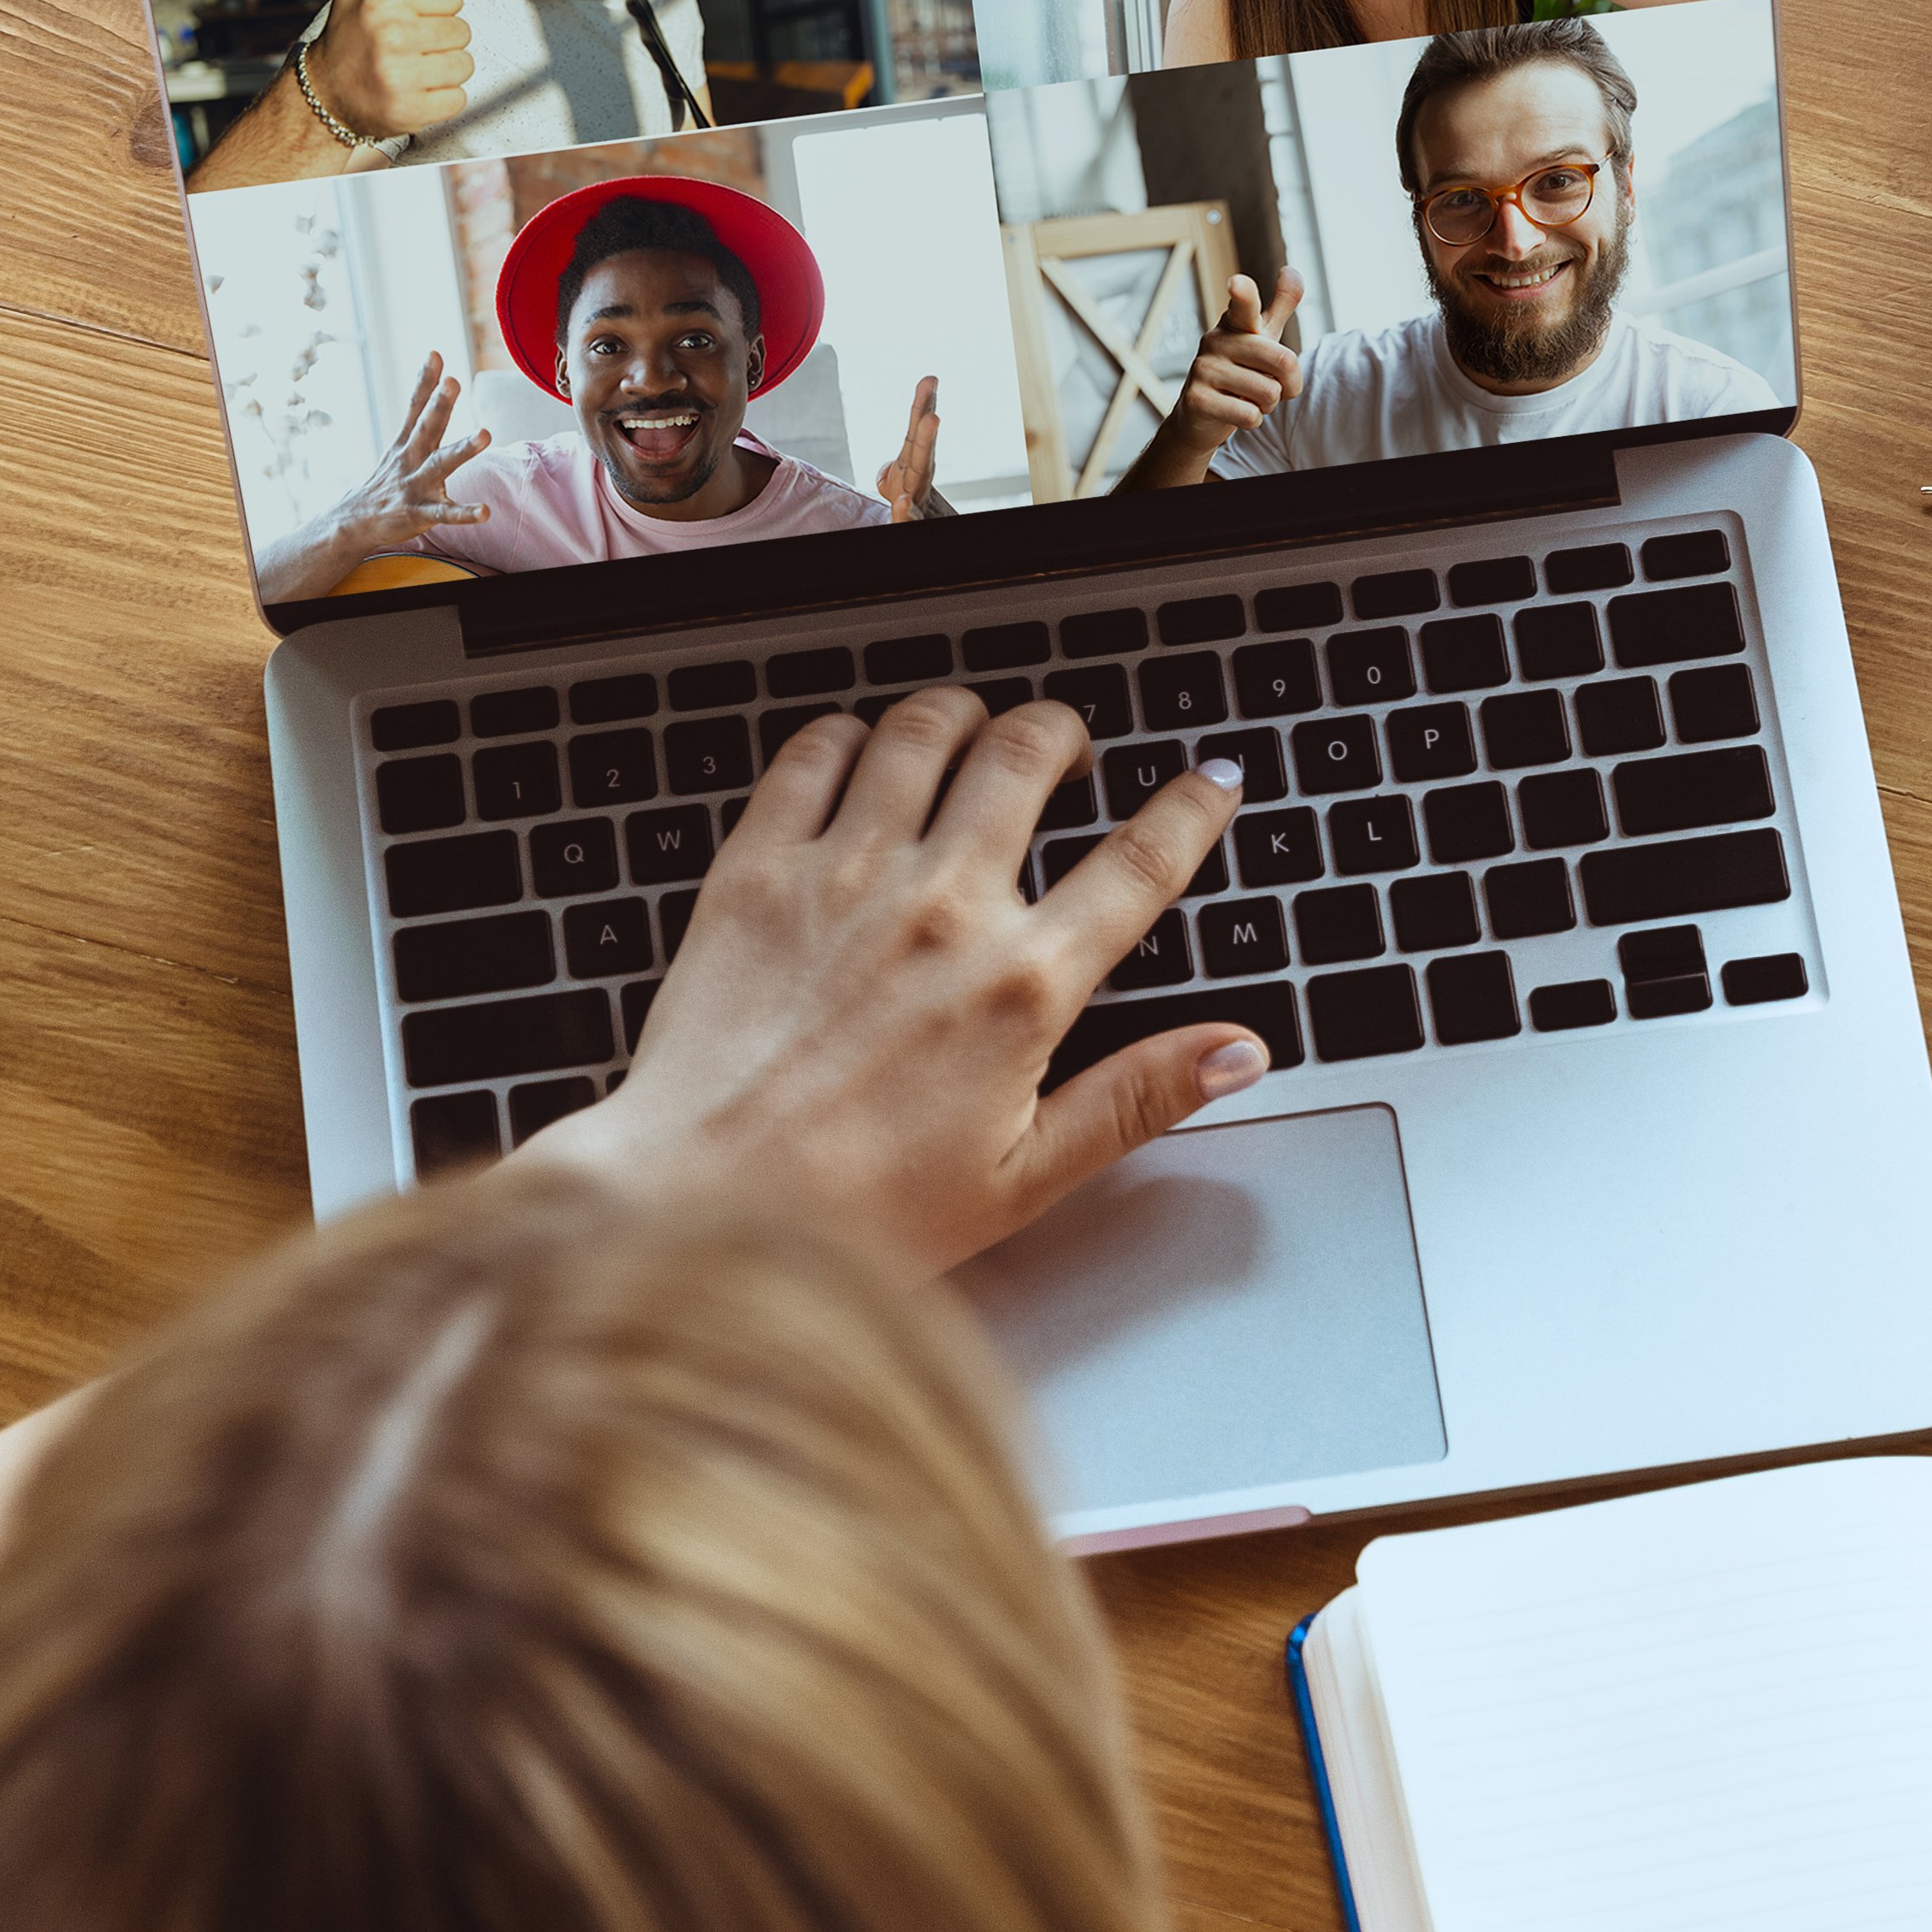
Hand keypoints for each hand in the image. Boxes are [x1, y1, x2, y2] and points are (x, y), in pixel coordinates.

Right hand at [274, 351, 494, 595]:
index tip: (435, 354)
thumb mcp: (400, 444)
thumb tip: (437, 377)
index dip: (425, 381)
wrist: (354, 522)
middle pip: (427, 427)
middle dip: (440, 404)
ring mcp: (414, 486)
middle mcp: (411, 459)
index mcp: (407, 443)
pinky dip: (464, 513)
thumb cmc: (387, 479)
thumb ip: (419, 412)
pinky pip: (445, 514)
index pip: (416, 406)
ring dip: (463, 449)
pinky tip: (485, 512)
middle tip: (454, 381)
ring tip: (485, 433)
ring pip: (440, 465)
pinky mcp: (419, 513)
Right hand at [309, 0, 473, 139]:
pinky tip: (413, 93)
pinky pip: (459, 99)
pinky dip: (442, 100)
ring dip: (444, 70)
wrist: (323, 96)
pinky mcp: (411, 112)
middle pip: (462, 32)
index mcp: (384, 0)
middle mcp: (392, 36)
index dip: (434, 9)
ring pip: (464, 65)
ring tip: (411, 70)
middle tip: (407, 49)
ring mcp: (401, 76)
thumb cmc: (348, 33)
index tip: (406, 20)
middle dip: (440, 40)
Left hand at [536, 693, 1263, 1270]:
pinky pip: (814, 753)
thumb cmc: (855, 1213)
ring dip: (964, 718)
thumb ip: (1136, 1098)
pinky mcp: (758, 870)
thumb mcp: (1022, 1176)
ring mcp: (845, 878)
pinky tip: (860, 759)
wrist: (693, 1208)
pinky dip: (849, 736)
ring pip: (925, 730)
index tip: (1211, 781)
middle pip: (1030, 753)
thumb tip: (1238, 1052)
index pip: (1140, 863)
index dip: (1191, 809)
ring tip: (970, 736)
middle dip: (1064, 733)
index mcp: (1020, 986)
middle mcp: (942, 910)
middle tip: (1067, 751)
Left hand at [874, 373, 943, 513]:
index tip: (930, 378)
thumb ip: (891, 480)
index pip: (915, 436)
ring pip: (920, 475)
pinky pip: (910, 522)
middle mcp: (918, 484)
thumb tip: (885, 471)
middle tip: (931, 381)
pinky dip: (906, 513)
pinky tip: (902, 501)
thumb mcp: (898, 497)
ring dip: (926, 444)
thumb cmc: (917, 519)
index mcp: (913, 472)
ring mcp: (919, 504)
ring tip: (933, 417)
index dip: (921, 407)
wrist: (928, 541)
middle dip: (925, 416)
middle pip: (920, 447)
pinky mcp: (918, 526)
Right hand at [1162, 270, 1302, 466]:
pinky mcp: (1197, 400)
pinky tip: (1233, 411)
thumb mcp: (1261, 336)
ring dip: (1267, 405)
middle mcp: (1216, 340)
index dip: (1243, 293)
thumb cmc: (1240, 369)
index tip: (1238, 282)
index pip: (1243, 304)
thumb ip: (1280, 305)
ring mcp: (1203, 369)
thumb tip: (1291, 269)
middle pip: (1284, 361)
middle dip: (1287, 384)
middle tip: (1266, 385)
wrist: (1201, 414)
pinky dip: (1252, 420)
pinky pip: (1251, 416)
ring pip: (1269, 393)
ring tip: (1245, 397)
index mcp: (1235, 323)